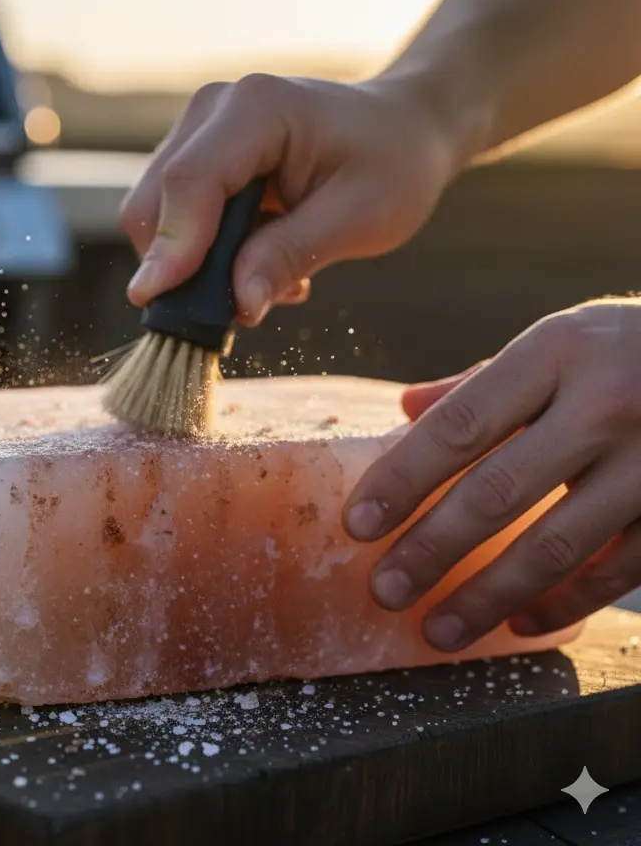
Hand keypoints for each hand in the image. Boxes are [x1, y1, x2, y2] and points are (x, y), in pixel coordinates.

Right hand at [118, 73, 478, 324]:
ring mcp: (197, 132)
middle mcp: (212, 111)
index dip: (172, 246)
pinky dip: (204, 255)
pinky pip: (174, 219)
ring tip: (271, 276)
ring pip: (156, 215)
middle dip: (182, 268)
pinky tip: (259, 258)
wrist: (401, 129)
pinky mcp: (196, 158)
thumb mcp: (359, 218)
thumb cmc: (392, 165)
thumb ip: (290, 256)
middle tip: (253, 303)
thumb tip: (239, 306)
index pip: (190, 181)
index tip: (157, 302)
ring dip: (198, 266)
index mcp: (256, 109)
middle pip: (154, 201)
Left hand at [343, 298, 640, 649]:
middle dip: (432, 548)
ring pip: (556, 544)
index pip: (460, 425)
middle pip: (498, 490)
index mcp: (556, 352)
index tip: (358, 525)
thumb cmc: (625, 349)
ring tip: (437, 629)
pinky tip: (519, 623)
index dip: (402, 478)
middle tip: (385, 590)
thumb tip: (405, 408)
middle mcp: (605, 403)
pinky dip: (564, 602)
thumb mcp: (558, 343)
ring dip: (489, 596)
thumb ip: (482, 383)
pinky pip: (616, 568)